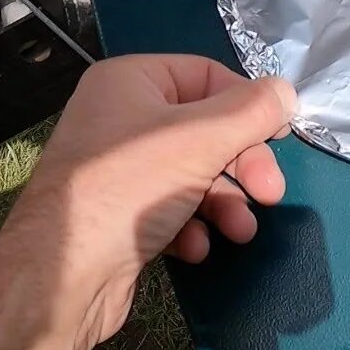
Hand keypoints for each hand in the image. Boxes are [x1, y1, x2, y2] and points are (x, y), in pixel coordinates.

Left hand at [0, 54, 295, 349]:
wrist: (63, 274)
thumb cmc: (131, 186)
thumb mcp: (204, 137)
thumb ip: (254, 110)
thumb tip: (287, 92)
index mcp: (132, 82)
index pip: (208, 76)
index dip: (249, 105)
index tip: (279, 136)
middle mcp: (122, 118)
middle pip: (208, 130)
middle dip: (243, 166)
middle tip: (270, 193)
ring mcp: (120, 169)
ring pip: (195, 173)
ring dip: (225, 202)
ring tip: (238, 230)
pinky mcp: (121, 214)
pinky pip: (172, 208)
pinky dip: (192, 225)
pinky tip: (195, 246)